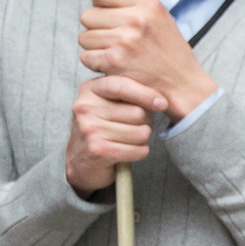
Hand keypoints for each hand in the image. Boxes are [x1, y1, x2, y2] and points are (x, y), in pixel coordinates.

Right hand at [65, 75, 164, 195]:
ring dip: (142, 139)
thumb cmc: (103, 127)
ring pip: (142, 132)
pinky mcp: (98, 150)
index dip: (145, 94)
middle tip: (133, 127)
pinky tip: (128, 151)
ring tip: (127, 139)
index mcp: (89, 90)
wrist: (81, 160)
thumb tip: (161, 98)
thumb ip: (127, 92)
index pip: (120, 85)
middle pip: (138, 112)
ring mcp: (90, 129)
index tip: (163, 103)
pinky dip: (140, 152)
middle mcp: (85, 107)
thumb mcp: (108, 102)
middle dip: (145, 122)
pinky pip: (139, 150)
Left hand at [78, 0, 217, 122]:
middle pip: (88, 15)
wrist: (183, 85)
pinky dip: (96, 64)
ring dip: (96, 48)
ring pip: (84, 37)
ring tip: (117, 54)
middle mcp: (136, 19)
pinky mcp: (115, 60)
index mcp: (148, 4)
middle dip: (97, 29)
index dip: (101, 5)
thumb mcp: (160, 18)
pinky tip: (114, 66)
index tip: (111, 16)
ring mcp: (125, 40)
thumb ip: (132, 5)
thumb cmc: (169, 53)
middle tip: (116, 40)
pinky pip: (86, 57)